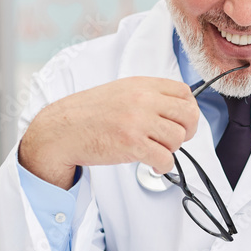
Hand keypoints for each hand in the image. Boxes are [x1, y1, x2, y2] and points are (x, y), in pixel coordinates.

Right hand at [19, 77, 199, 188]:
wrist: (62, 130)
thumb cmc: (89, 114)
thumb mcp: (121, 91)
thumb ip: (148, 96)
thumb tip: (176, 109)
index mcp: (142, 85)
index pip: (184, 92)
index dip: (188, 109)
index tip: (182, 120)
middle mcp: (142, 100)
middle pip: (188, 115)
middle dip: (188, 131)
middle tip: (175, 139)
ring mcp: (138, 122)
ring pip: (178, 139)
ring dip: (171, 149)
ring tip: (156, 151)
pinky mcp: (132, 145)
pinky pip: (165, 159)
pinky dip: (163, 166)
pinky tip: (153, 164)